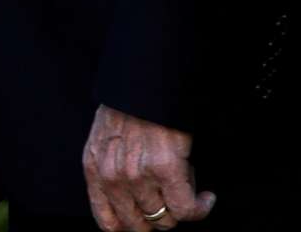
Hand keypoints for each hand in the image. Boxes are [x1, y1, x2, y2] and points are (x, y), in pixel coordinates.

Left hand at [82, 103, 215, 229]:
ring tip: (187, 188)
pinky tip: (206, 197)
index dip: (131, 228)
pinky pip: (186, 208)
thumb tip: (133, 207)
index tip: (149, 221)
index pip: (108, 222)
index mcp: (94, 170)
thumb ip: (110, 173)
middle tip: (171, 201)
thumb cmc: (130, 111)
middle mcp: (112, 177)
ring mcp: (137, 175)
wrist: (145, 83)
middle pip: (140, 226)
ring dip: (181, 209)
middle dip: (158, 218)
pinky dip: (201, 207)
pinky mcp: (165, 169)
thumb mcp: (105, 143)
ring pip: (165, 219)